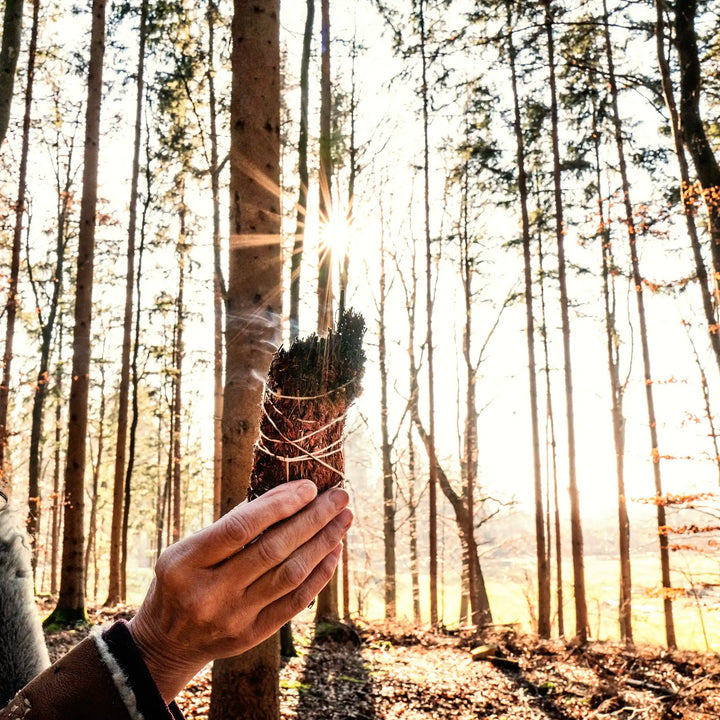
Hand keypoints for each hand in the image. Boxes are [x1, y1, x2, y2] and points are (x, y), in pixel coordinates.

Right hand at [128, 479, 351, 701]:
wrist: (166, 643)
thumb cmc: (182, 581)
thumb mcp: (186, 550)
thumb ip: (229, 528)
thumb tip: (285, 496)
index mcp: (186, 563)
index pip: (241, 528)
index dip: (279, 505)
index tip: (309, 487)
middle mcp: (208, 593)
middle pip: (272, 550)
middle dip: (313, 518)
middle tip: (340, 496)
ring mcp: (232, 618)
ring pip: (290, 575)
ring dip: (323, 543)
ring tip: (343, 519)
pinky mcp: (251, 636)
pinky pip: (295, 602)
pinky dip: (319, 574)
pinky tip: (334, 551)